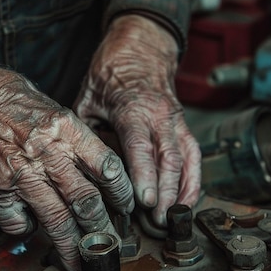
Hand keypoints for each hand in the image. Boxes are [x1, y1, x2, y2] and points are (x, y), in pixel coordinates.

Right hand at [0, 53, 134, 270]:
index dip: (122, 193)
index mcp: (65, 129)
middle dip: (102, 229)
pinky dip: (27, 231)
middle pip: (86, 201)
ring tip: (79, 260)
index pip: (107, 168)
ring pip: (56, 220)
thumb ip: (72, 137)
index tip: (125, 206)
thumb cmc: (4, 97)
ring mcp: (20, 175)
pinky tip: (31, 228)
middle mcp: (46, 154)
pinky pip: (19, 223)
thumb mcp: (49, 106)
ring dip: (71, 246)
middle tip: (108, 243)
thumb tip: (93, 168)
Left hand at [74, 15, 200, 226]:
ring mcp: (175, 120)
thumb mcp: (88, 97)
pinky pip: (193, 155)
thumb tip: (78, 164)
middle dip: (165, 193)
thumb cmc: (111, 71)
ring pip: (186, 160)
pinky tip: (187, 200)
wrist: (140, 48)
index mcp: (133, 109)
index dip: (144, 176)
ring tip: (173, 218)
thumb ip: (85, 131)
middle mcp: (160, 116)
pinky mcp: (183, 125)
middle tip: (157, 222)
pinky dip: (193, 179)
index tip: (144, 202)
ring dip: (181, 191)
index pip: (140, 147)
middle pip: (169, 159)